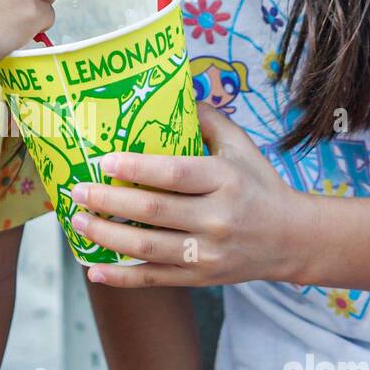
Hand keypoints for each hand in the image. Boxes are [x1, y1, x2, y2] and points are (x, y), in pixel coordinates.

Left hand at [70, 101, 313, 287]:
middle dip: (108, 200)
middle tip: (76, 190)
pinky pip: (154, 280)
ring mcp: (207, 252)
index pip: (174, 173)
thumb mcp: (241, 146)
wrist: (292, 239)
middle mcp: (216, 218)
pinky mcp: (200, 278)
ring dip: (106, 236)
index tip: (103, 160)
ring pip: (147, 248)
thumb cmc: (259, 184)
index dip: (136, 167)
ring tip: (77, 222)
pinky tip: (93, 269)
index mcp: (225, 179)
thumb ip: (207, 119)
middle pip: (153, 211)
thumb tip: (171, 89)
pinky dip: (122, 278)